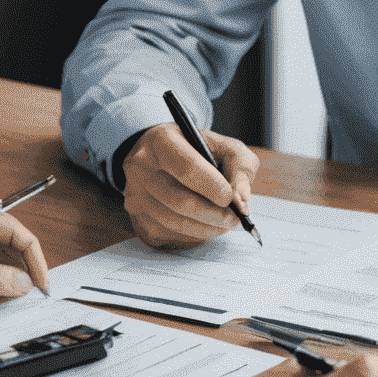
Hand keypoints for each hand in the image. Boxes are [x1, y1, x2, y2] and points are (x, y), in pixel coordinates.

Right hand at [122, 123, 259, 249]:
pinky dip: (192, 235)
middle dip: (213, 214)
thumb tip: (242, 199)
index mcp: (161, 141)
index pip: (187, 168)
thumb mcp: (222, 144)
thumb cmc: (195, 150)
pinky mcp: (136, 219)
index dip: (212, 187)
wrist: (159, 156)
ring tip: (224, 224)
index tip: (232, 199)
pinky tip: (204, 226)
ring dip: (205, 228)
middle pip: (179, 200)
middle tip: (235, 219)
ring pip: (173, 222)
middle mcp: (141, 168)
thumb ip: (239, 164)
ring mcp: (135, 195)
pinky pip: (167, 235)